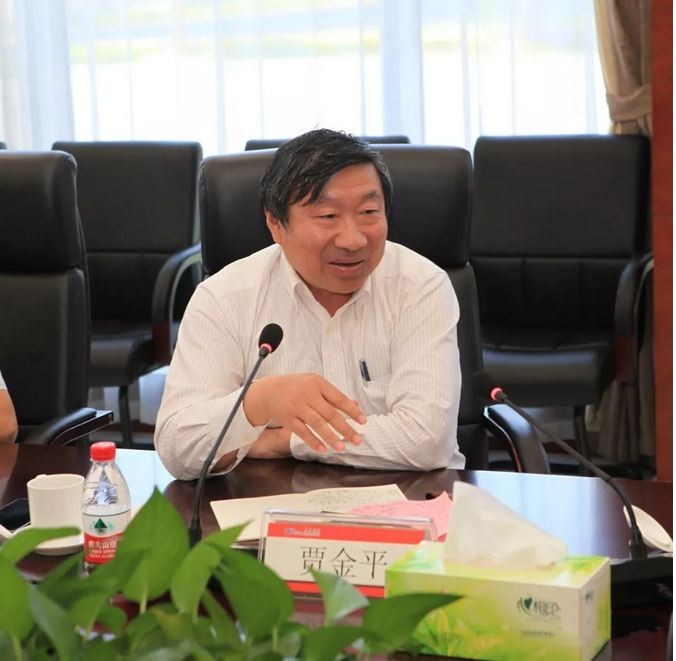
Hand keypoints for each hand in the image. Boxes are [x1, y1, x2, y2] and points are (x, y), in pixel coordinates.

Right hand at [243, 373, 365, 452]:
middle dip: (345, 428)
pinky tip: (323, 448)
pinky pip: (302, 432)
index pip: (339, 398)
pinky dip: (313, 441)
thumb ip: (333, 395)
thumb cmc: (297, 387)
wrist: (268, 390)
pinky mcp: (287, 418)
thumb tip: (355, 405)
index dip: (352, 410)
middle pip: (330, 413)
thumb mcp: (314, 384)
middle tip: (357, 440)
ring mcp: (296, 406)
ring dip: (331, 437)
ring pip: (317, 424)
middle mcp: (307, 394)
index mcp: (317, 383)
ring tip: (342, 447)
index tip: (363, 421)